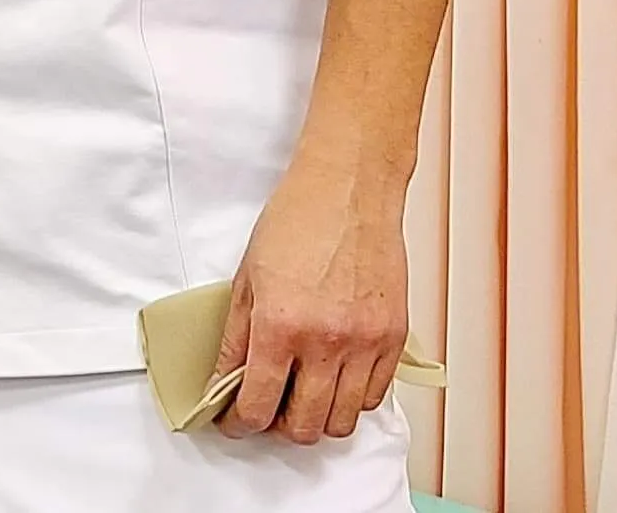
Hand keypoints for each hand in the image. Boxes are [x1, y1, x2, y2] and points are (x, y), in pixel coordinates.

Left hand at [213, 154, 410, 445]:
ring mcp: (365, 344)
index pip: (258, 405)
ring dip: (319, 416)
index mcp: (280, 326)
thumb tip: (223, 380)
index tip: (235, 421)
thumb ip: (235, 337)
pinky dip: (352, 398)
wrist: (349, 190)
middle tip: (269, 407)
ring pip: (343, 421)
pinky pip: (374, 397)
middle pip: (304, 427)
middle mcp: (325, 342)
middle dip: (280, 426)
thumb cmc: (297, 222)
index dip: (240, 423)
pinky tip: (335, 375)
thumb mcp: (247, 277)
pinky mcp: (393, 339)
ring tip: (304, 393)